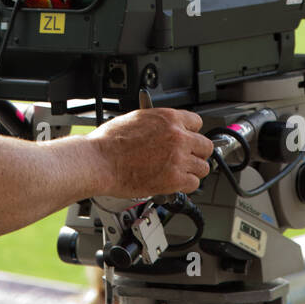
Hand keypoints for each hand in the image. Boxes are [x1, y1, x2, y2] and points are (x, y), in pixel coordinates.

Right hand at [85, 108, 214, 196]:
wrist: (99, 161)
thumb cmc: (109, 142)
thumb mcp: (136, 118)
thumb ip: (158, 124)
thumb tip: (164, 128)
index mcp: (168, 118)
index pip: (197, 123)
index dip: (191, 132)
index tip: (188, 139)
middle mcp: (178, 137)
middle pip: (206, 146)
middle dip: (197, 152)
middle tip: (187, 157)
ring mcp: (178, 159)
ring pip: (203, 167)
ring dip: (192, 170)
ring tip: (180, 171)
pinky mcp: (174, 179)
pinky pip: (193, 184)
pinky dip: (185, 185)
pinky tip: (174, 182)